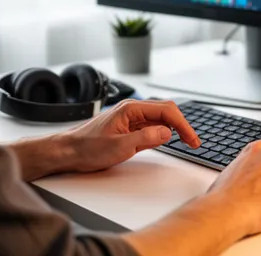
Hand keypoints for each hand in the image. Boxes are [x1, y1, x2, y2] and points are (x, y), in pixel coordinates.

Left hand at [61, 99, 199, 172]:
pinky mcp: (128, 128)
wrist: (67, 152)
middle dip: (182, 125)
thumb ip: (146, 138)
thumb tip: (167, 132)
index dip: (183, 125)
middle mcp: (132, 110)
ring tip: (186, 142)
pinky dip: (162, 133)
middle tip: (193, 142)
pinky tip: (166, 141)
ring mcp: (130, 119)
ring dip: (173, 129)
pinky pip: (150, 127)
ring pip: (159, 119)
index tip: (192, 139)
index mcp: (130, 109)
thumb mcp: (119, 146)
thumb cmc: (87, 148)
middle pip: (166, 111)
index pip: (166, 111)